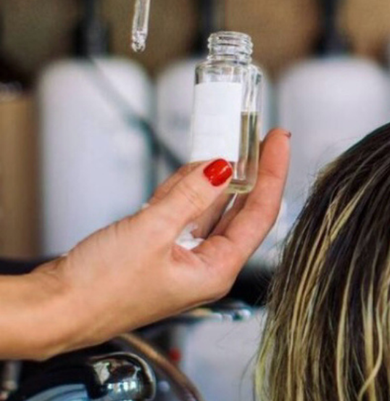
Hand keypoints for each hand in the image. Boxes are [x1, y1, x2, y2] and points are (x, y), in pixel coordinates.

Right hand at [32, 129, 288, 355]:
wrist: (54, 310)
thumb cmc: (97, 291)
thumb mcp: (149, 233)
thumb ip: (188, 197)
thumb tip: (221, 168)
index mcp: (216, 271)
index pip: (260, 214)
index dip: (272, 174)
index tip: (278, 141)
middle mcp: (205, 266)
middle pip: (241, 209)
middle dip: (249, 172)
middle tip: (259, 137)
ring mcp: (183, 258)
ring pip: (210, 207)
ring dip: (213, 177)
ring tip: (221, 145)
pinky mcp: (160, 250)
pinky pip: (183, 212)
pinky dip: (185, 190)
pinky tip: (189, 171)